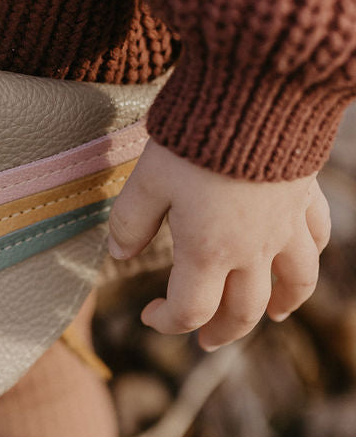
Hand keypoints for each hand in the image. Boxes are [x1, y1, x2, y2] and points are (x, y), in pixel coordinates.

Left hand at [107, 139, 330, 349]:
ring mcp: (285, 226)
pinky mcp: (306, 198)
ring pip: (294, 284)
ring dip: (280, 306)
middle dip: (221, 332)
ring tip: (271, 316)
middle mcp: (252, 249)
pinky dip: (308, 258)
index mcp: (207, 252)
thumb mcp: (148, 180)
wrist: (257, 95)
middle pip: (242, 311)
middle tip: (205, 341)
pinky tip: (299, 261)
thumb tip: (118, 254)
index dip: (165, 323)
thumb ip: (130, 222)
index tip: (148, 315)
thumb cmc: (195, 138)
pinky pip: (317, 239)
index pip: (189, 311)